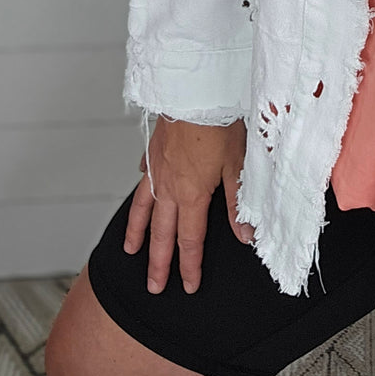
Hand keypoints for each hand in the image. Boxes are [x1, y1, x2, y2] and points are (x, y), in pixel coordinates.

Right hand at [123, 117, 251, 293]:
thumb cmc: (220, 122)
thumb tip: (244, 236)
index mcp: (191, 194)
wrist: (195, 88)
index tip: (188, 287)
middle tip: (153, 287)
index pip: (190, 240)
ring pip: (144, 207)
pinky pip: (144, 175)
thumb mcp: (237, 165)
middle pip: (161, 233)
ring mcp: (157, 167)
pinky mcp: (153, 148)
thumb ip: (237, 203)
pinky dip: (142, 186)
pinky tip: (143, 188)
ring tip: (130, 251)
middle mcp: (169, 186)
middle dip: (158, 263)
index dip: (189, 266)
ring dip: (138, 232)